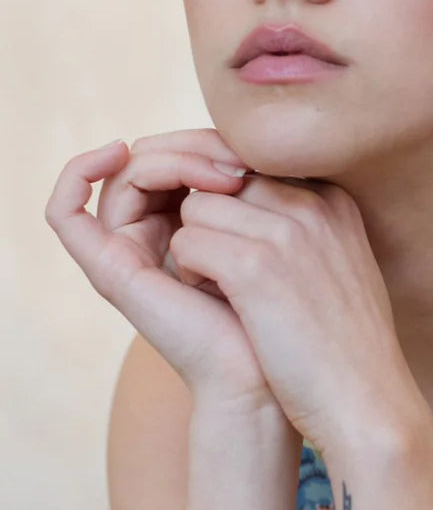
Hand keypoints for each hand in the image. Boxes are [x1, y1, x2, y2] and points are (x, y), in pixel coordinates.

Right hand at [44, 130, 275, 414]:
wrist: (272, 374)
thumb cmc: (288, 309)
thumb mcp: (281, 229)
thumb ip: (259, 185)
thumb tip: (250, 135)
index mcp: (197, 226)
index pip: (184, 155)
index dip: (214, 141)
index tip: (259, 154)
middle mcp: (159, 236)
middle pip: (153, 160)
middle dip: (194, 147)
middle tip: (239, 165)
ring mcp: (130, 252)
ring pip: (126, 174)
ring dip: (171, 159)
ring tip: (221, 177)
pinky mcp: (108, 270)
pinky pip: (66, 211)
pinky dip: (77, 172)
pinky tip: (112, 152)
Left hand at [165, 172, 420, 454]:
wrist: (367, 400)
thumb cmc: (345, 346)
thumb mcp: (338, 266)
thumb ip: (305, 229)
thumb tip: (255, 210)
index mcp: (334, 199)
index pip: (256, 169)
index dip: (234, 207)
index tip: (237, 250)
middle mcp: (313, 202)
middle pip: (223, 181)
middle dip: (211, 222)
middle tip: (223, 271)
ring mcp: (287, 230)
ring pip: (197, 208)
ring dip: (197, 248)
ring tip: (226, 291)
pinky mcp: (255, 265)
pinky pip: (187, 243)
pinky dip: (190, 274)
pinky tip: (222, 307)